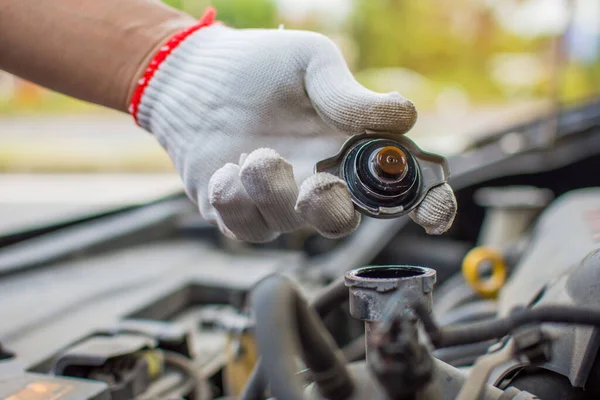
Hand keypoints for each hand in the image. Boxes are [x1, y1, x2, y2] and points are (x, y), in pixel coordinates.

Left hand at [135, 23, 455, 241]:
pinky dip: (234, 199)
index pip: (400, 189)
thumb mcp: (311, 64)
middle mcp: (319, 182)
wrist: (195, 77)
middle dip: (330, 210)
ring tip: (254, 154)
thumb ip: (351, 96)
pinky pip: (244, 229)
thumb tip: (404, 116)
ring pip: (289, 225)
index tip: (431, 212)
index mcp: (349, 150)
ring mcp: (278, 203)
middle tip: (315, 183)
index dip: (426, 205)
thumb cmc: (260, 67)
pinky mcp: (238, 212)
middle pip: (342, 221)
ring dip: (271, 190)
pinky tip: (226, 167)